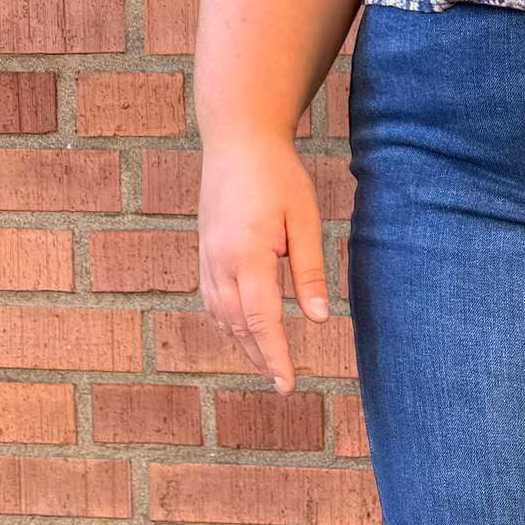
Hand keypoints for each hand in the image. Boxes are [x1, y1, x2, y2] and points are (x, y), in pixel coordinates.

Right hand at [198, 133, 327, 394]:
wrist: (236, 139)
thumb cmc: (278, 176)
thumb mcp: (304, 219)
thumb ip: (310, 271)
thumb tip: (319, 319)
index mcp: (247, 254)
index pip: (262, 319)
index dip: (275, 355)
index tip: (287, 383)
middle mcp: (219, 261)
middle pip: (238, 325)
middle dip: (260, 357)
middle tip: (283, 385)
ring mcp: (207, 257)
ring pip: (221, 317)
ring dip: (242, 345)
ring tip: (266, 367)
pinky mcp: (205, 252)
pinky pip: (211, 300)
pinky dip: (227, 325)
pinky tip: (242, 337)